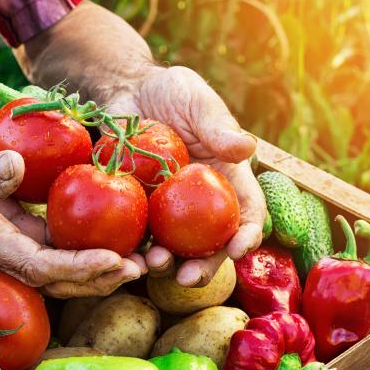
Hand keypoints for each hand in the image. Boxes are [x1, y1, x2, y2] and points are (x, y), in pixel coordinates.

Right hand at [0, 120, 145, 296]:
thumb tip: (15, 171)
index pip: (40, 267)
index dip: (78, 268)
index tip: (115, 259)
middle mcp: (3, 251)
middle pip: (58, 279)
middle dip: (100, 277)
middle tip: (142, 268)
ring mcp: (14, 242)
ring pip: (64, 267)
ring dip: (102, 267)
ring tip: (142, 259)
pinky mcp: (23, 229)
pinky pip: (62, 245)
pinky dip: (90, 245)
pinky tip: (119, 234)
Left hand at [108, 66, 266, 286]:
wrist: (127, 92)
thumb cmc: (171, 92)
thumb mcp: (197, 101)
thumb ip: (217, 125)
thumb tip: (246, 148)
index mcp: (228, 180)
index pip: (247, 213)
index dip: (247, 235)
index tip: (237, 248)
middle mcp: (202, 203)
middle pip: (212, 244)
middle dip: (205, 267)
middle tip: (189, 277)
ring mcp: (168, 211)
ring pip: (173, 249)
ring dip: (166, 265)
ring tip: (152, 264)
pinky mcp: (137, 210)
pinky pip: (137, 236)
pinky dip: (132, 250)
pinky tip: (123, 256)